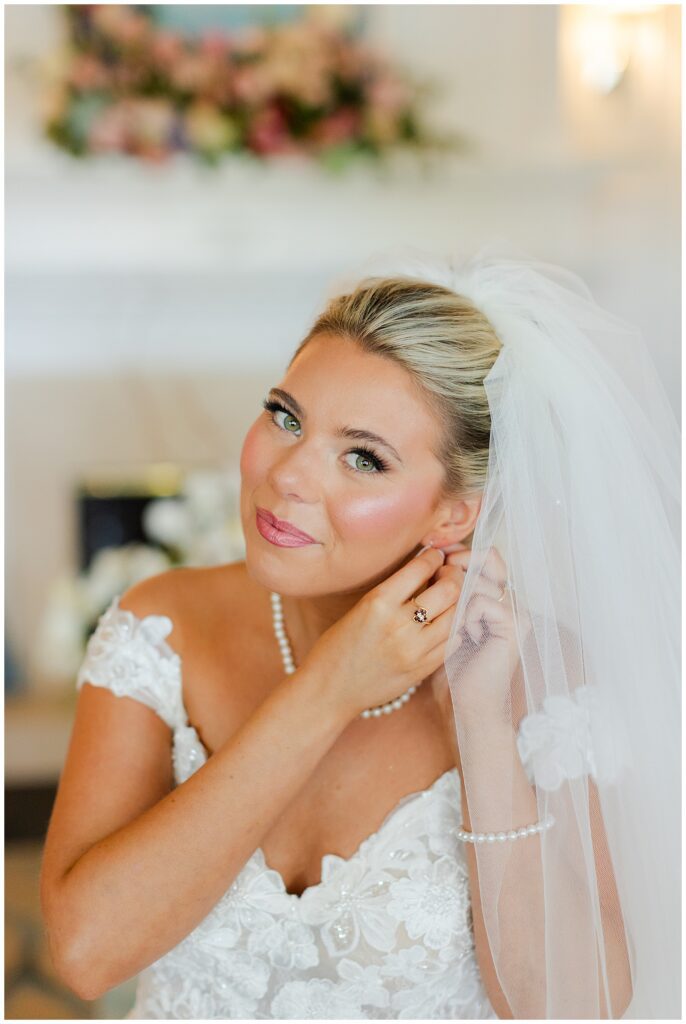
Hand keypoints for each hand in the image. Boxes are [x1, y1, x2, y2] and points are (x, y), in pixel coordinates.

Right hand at [299, 547, 464, 722]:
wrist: (328, 691)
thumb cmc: (338, 646)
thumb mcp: (359, 608)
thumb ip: (393, 592)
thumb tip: (425, 571)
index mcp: (378, 603)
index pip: (420, 568)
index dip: (433, 557)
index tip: (435, 555)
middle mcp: (399, 625)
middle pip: (449, 590)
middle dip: (453, 575)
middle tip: (449, 573)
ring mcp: (414, 651)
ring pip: (456, 616)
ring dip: (458, 601)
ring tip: (450, 597)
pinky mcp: (422, 670)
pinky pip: (453, 642)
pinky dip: (455, 628)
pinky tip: (447, 622)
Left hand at [424, 544, 524, 719]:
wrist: (470, 702)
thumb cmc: (454, 663)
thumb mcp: (448, 618)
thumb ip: (449, 588)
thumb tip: (439, 551)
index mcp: (498, 596)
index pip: (486, 555)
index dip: (461, 553)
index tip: (439, 562)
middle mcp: (511, 599)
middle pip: (489, 557)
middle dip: (459, 566)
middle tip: (443, 587)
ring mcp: (516, 610)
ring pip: (479, 579)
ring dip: (458, 598)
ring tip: (458, 625)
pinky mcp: (515, 625)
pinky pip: (481, 601)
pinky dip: (466, 616)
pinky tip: (469, 637)